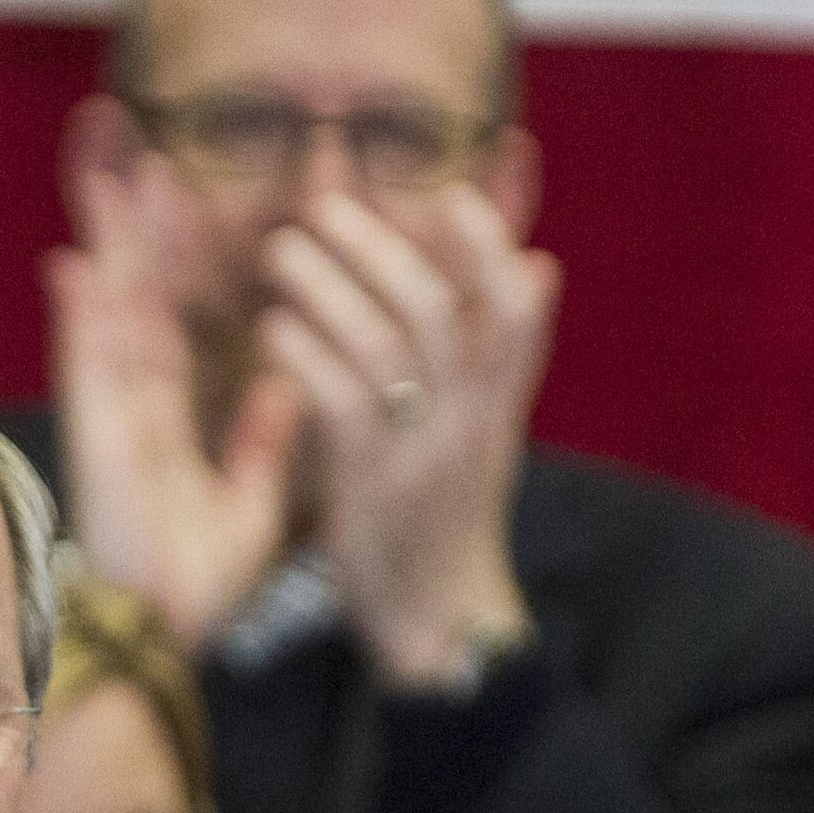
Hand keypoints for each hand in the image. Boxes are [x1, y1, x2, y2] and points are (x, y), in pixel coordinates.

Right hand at [47, 149, 299, 652]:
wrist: (165, 633)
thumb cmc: (197, 582)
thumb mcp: (251, 499)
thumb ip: (263, 440)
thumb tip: (288, 385)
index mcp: (165, 411)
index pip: (173, 311)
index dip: (178, 249)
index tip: (184, 185)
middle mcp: (132, 401)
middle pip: (132, 290)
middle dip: (132, 220)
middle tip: (133, 145)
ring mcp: (109, 415)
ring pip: (109, 308)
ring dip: (108, 243)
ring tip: (110, 171)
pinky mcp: (97, 440)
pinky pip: (87, 368)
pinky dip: (78, 318)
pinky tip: (72, 264)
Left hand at [254, 185, 558, 692]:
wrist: (437, 619)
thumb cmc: (449, 514)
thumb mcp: (489, 431)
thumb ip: (502, 353)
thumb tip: (540, 266)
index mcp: (498, 405)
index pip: (513, 311)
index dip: (487, 247)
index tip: (450, 193)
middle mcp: (467, 422)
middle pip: (435, 310)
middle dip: (379, 248)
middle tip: (324, 208)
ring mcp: (420, 453)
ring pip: (382, 347)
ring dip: (327, 287)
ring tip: (281, 251)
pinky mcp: (371, 487)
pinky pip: (339, 404)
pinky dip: (305, 356)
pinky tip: (273, 329)